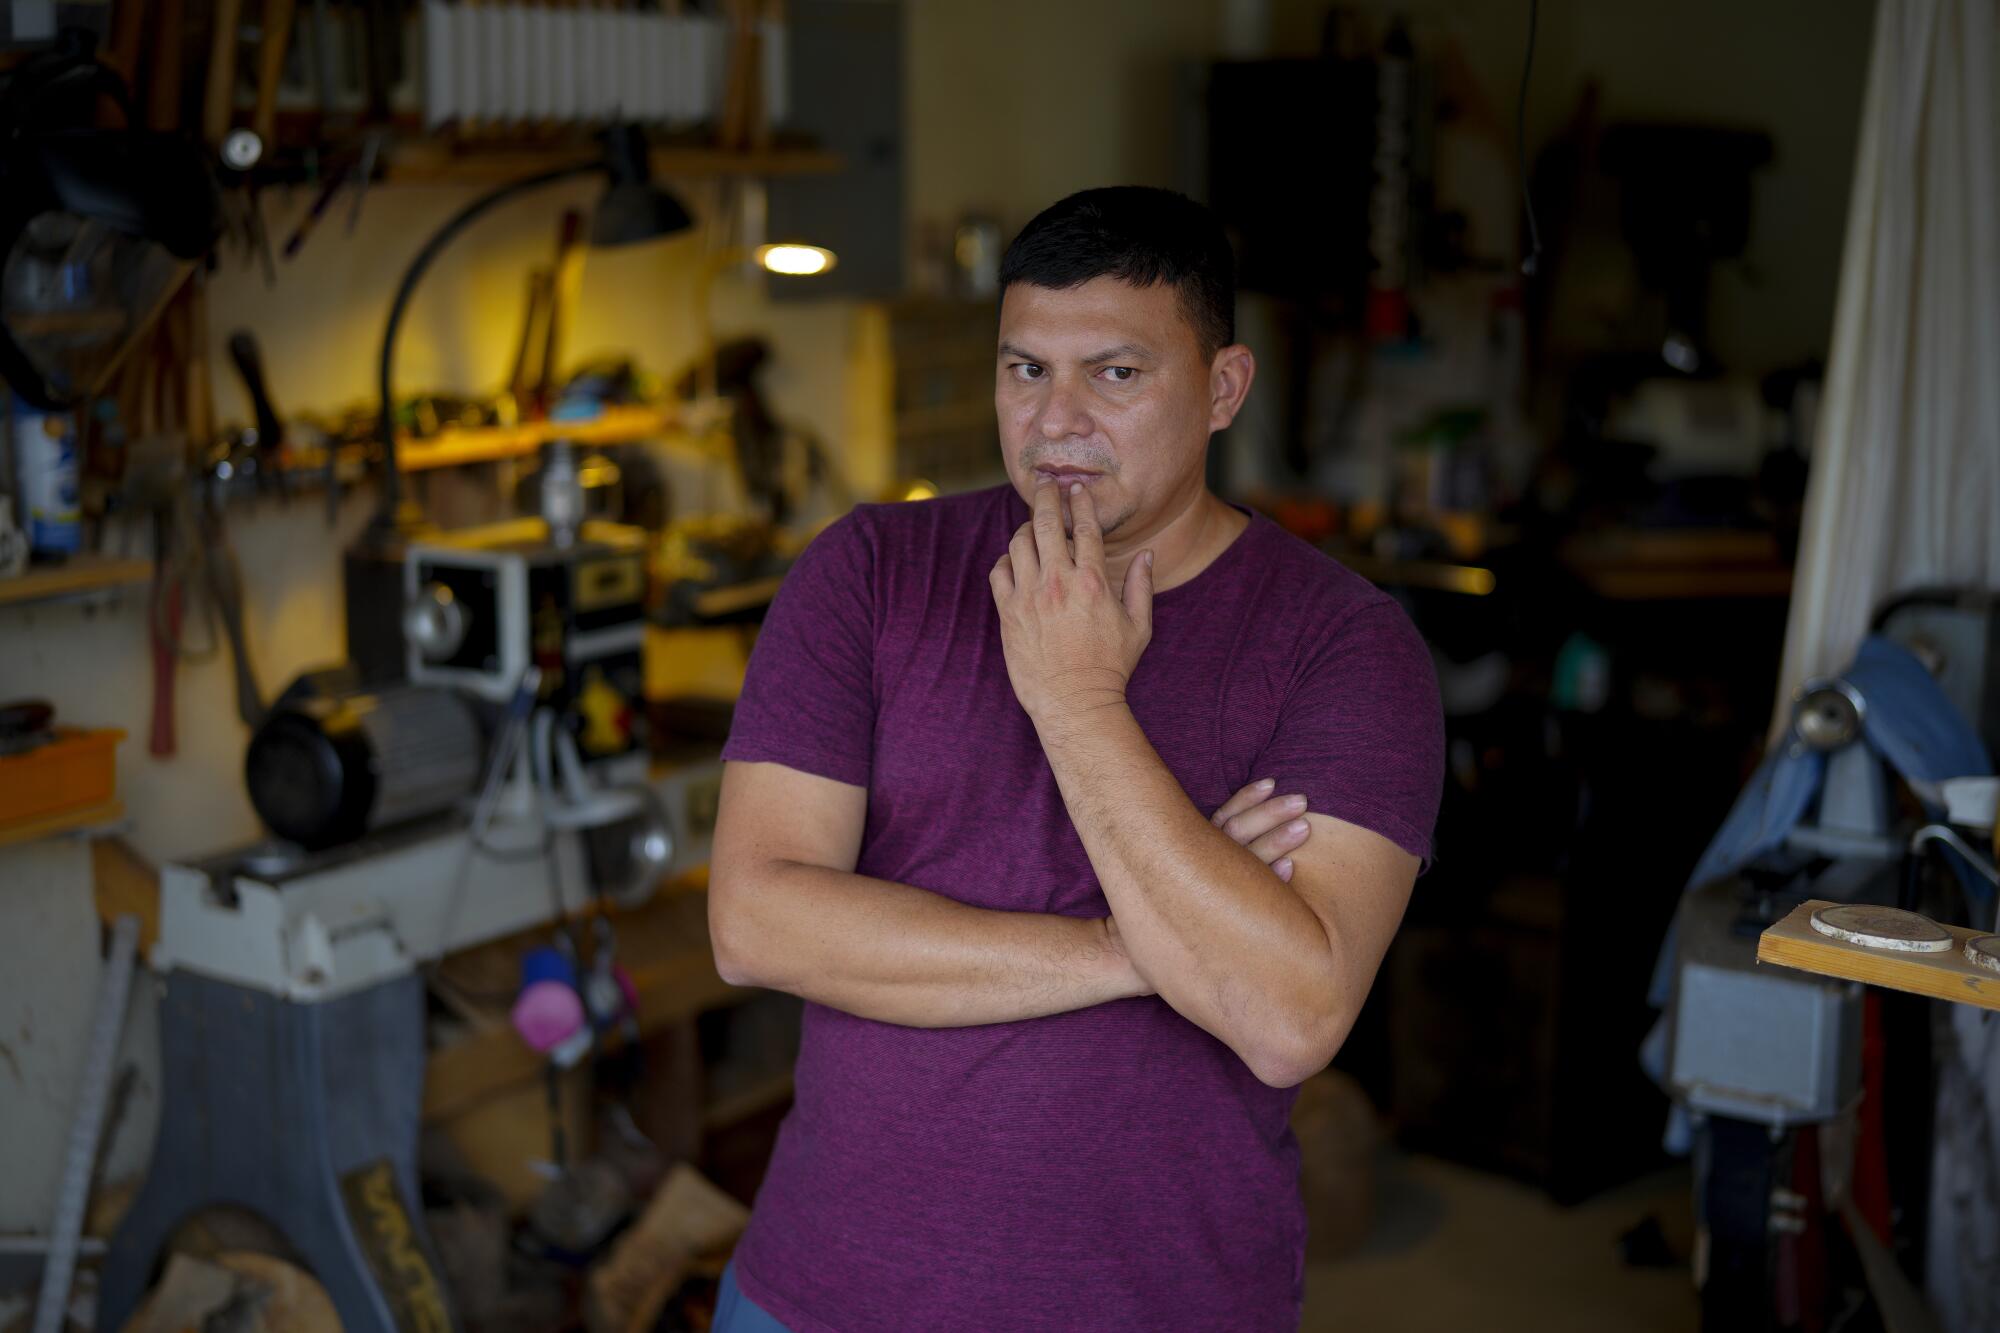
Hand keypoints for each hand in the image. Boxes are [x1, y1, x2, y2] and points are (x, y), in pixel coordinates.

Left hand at [989, 480, 1152, 728]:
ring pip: (1018, 543)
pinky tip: (1016, 562)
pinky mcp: (1008, 613)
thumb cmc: (1110, 668)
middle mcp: (1058, 583)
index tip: (1077, 488)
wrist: (1074, 702)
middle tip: (1046, 484)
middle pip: (1045, 523)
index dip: (1079, 502)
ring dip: (1025, 529)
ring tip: (1032, 528)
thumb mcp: (1139, 627)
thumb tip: (1147, 555)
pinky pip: (999, 571)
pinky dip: (1006, 560)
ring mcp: (1029, 597)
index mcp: (1092, 581)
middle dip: (1045, 496)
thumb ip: (1141, 587)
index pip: (1083, 527)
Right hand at [1099, 778, 1310, 997]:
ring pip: (1245, 859)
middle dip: (1270, 813)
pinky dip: (1271, 880)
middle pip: (1237, 832)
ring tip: (1305, 826)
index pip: (1222, 817)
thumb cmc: (1158, 908)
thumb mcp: (1174, 871)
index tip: (1270, 783)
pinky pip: (1247, 897)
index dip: (1246, 799)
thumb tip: (1230, 828)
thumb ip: (1197, 850)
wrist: (1125, 954)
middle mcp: (1197, 866)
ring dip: (1277, 841)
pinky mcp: (1212, 918)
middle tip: (1300, 800)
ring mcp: (1206, 893)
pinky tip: (1292, 868)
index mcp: (1190, 850)